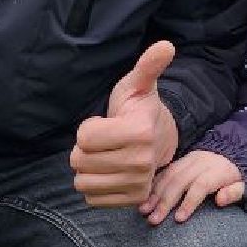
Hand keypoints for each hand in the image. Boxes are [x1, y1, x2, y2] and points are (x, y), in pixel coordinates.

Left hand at [71, 41, 179, 207]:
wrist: (157, 139)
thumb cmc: (138, 109)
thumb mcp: (138, 85)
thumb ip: (147, 66)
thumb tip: (166, 45)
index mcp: (139, 132)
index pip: (84, 138)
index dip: (88, 128)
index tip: (106, 123)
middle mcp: (142, 162)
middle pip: (80, 161)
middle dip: (84, 150)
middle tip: (104, 142)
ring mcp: (138, 184)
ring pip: (82, 182)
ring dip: (88, 169)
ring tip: (105, 157)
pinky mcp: (133, 200)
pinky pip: (92, 199)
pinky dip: (94, 187)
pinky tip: (109, 173)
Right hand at [140, 150, 243, 225]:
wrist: (233, 150)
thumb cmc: (236, 176)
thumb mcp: (244, 185)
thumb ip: (234, 193)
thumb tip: (220, 200)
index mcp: (217, 170)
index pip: (200, 186)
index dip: (189, 202)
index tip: (178, 219)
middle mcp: (200, 163)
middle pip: (180, 181)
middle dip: (165, 201)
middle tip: (154, 220)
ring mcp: (189, 160)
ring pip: (169, 175)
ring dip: (154, 193)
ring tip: (144, 210)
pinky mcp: (181, 160)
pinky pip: (165, 171)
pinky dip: (153, 184)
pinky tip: (144, 196)